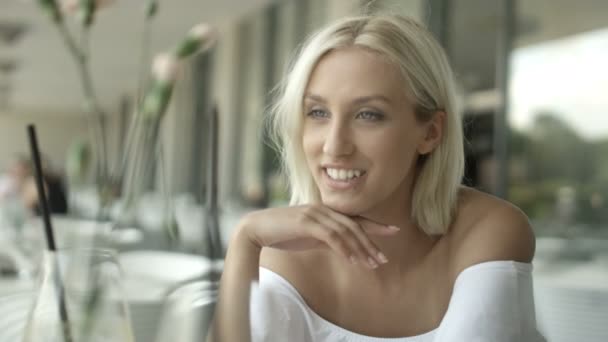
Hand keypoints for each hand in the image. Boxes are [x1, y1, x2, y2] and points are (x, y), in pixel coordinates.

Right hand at [239, 204, 399, 268]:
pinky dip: (345, 248)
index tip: (394, 230)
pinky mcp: (306, 223)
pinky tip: (353, 260)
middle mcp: (323, 210)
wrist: (256, 229)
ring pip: (346, 232)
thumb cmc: (281, 233)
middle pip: (354, 226)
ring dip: (361, 249)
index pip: (354, 218)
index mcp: (325, 211)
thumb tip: (344, 249)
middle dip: (371, 242)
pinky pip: (332, 237)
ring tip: (373, 264)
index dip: (375, 225)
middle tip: (384, 259)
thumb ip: (326, 239)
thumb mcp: (309, 236)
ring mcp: (315, 214)